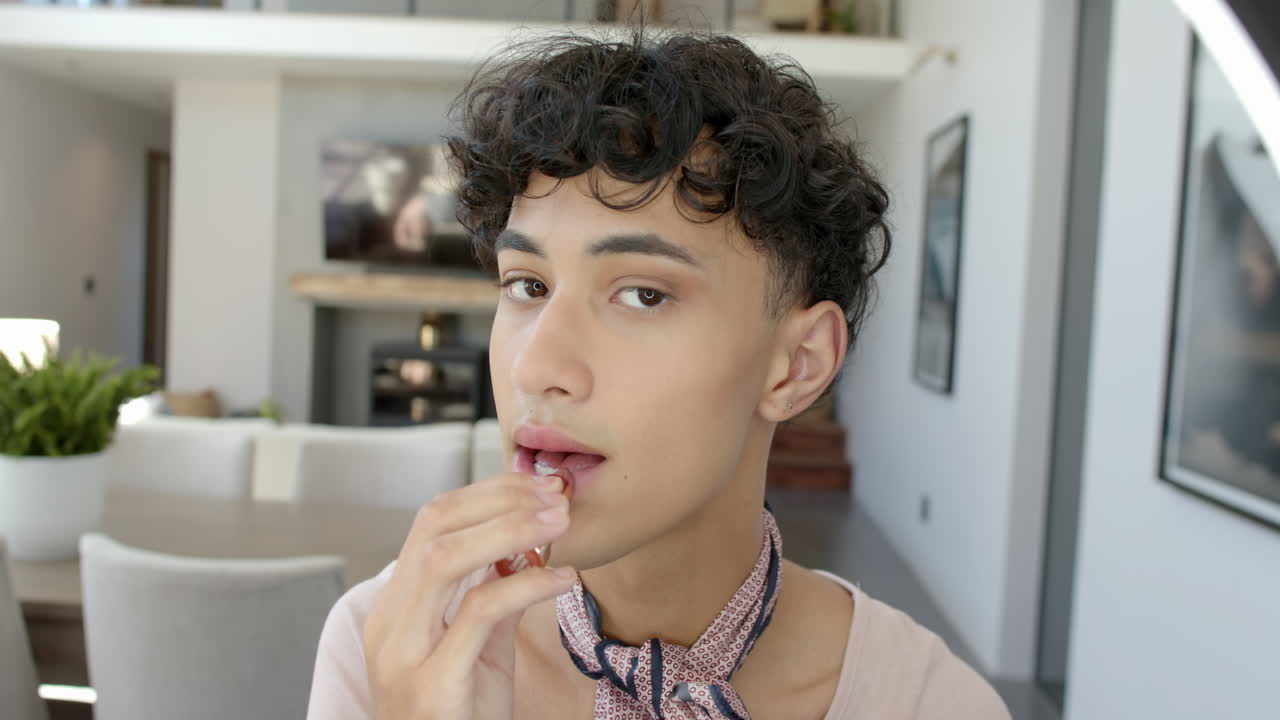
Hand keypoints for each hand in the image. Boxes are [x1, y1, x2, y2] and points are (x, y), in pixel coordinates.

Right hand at [362, 473, 573, 718]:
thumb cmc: (461, 718)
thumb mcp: (478, 650)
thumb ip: (493, 598)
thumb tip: (529, 545)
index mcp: (396, 610)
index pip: (430, 522)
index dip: (487, 493)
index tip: (539, 484)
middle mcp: (391, 625)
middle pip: (432, 527)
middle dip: (500, 500)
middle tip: (557, 495)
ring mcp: (406, 655)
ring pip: (445, 560)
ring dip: (509, 530)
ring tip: (560, 522)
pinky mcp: (434, 686)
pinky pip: (479, 615)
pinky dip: (526, 585)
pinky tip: (563, 578)